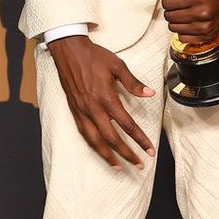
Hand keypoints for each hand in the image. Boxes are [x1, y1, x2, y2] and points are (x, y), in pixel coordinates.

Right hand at [47, 35, 155, 168]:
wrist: (68, 51)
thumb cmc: (94, 57)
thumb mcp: (117, 65)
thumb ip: (133, 83)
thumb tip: (150, 94)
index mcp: (106, 98)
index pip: (127, 125)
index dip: (140, 139)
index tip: (149, 150)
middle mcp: (93, 108)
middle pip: (112, 138)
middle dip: (127, 154)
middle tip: (139, 165)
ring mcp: (82, 111)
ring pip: (96, 141)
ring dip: (108, 156)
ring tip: (119, 167)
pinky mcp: (74, 111)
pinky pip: (85, 134)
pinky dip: (93, 146)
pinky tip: (100, 151)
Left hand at [143, 0, 218, 43]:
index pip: (168, 2)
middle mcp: (203, 12)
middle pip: (170, 16)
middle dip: (171, 9)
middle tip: (180, 3)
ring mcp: (206, 26)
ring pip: (174, 28)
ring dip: (176, 20)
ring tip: (185, 11)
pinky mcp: (208, 35)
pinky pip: (183, 38)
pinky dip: (183, 31)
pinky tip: (190, 21)